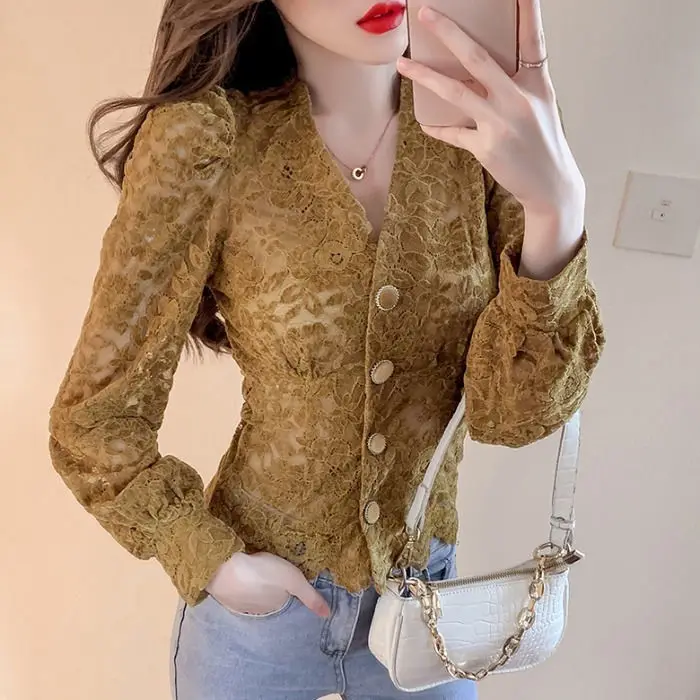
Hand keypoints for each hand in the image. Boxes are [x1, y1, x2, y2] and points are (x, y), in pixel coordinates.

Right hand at [205, 551, 330, 617]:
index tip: (285, 574)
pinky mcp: (225, 595)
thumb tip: (328, 615)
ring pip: (253, 595)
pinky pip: (237, 591)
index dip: (287, 586)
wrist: (224, 569)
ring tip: (257, 570)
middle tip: (271, 569)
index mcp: (276, 606)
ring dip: (255, 585)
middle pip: (269, 597)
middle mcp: (258, 611)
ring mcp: (240, 604)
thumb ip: (310, 596)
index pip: (286, 598)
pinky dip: (240, 583)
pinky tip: (240, 573)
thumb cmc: (263, 572)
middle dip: (271, 586)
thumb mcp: (293, 580)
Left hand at [397, 0, 584, 218]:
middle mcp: (518, 99)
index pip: (532, 39)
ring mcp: (500, 123)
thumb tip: (477, 68)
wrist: (550, 184)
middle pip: (477, 58)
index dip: (527, 11)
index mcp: (536, 84)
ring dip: (425, 76)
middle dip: (449, 33)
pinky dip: (438, 127)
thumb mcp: (539, 105)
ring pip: (455, 92)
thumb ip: (514, 83)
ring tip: (403, 64)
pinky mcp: (486, 147)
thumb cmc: (543, 142)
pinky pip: (453, 132)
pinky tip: (425, 122)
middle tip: (426, 14)